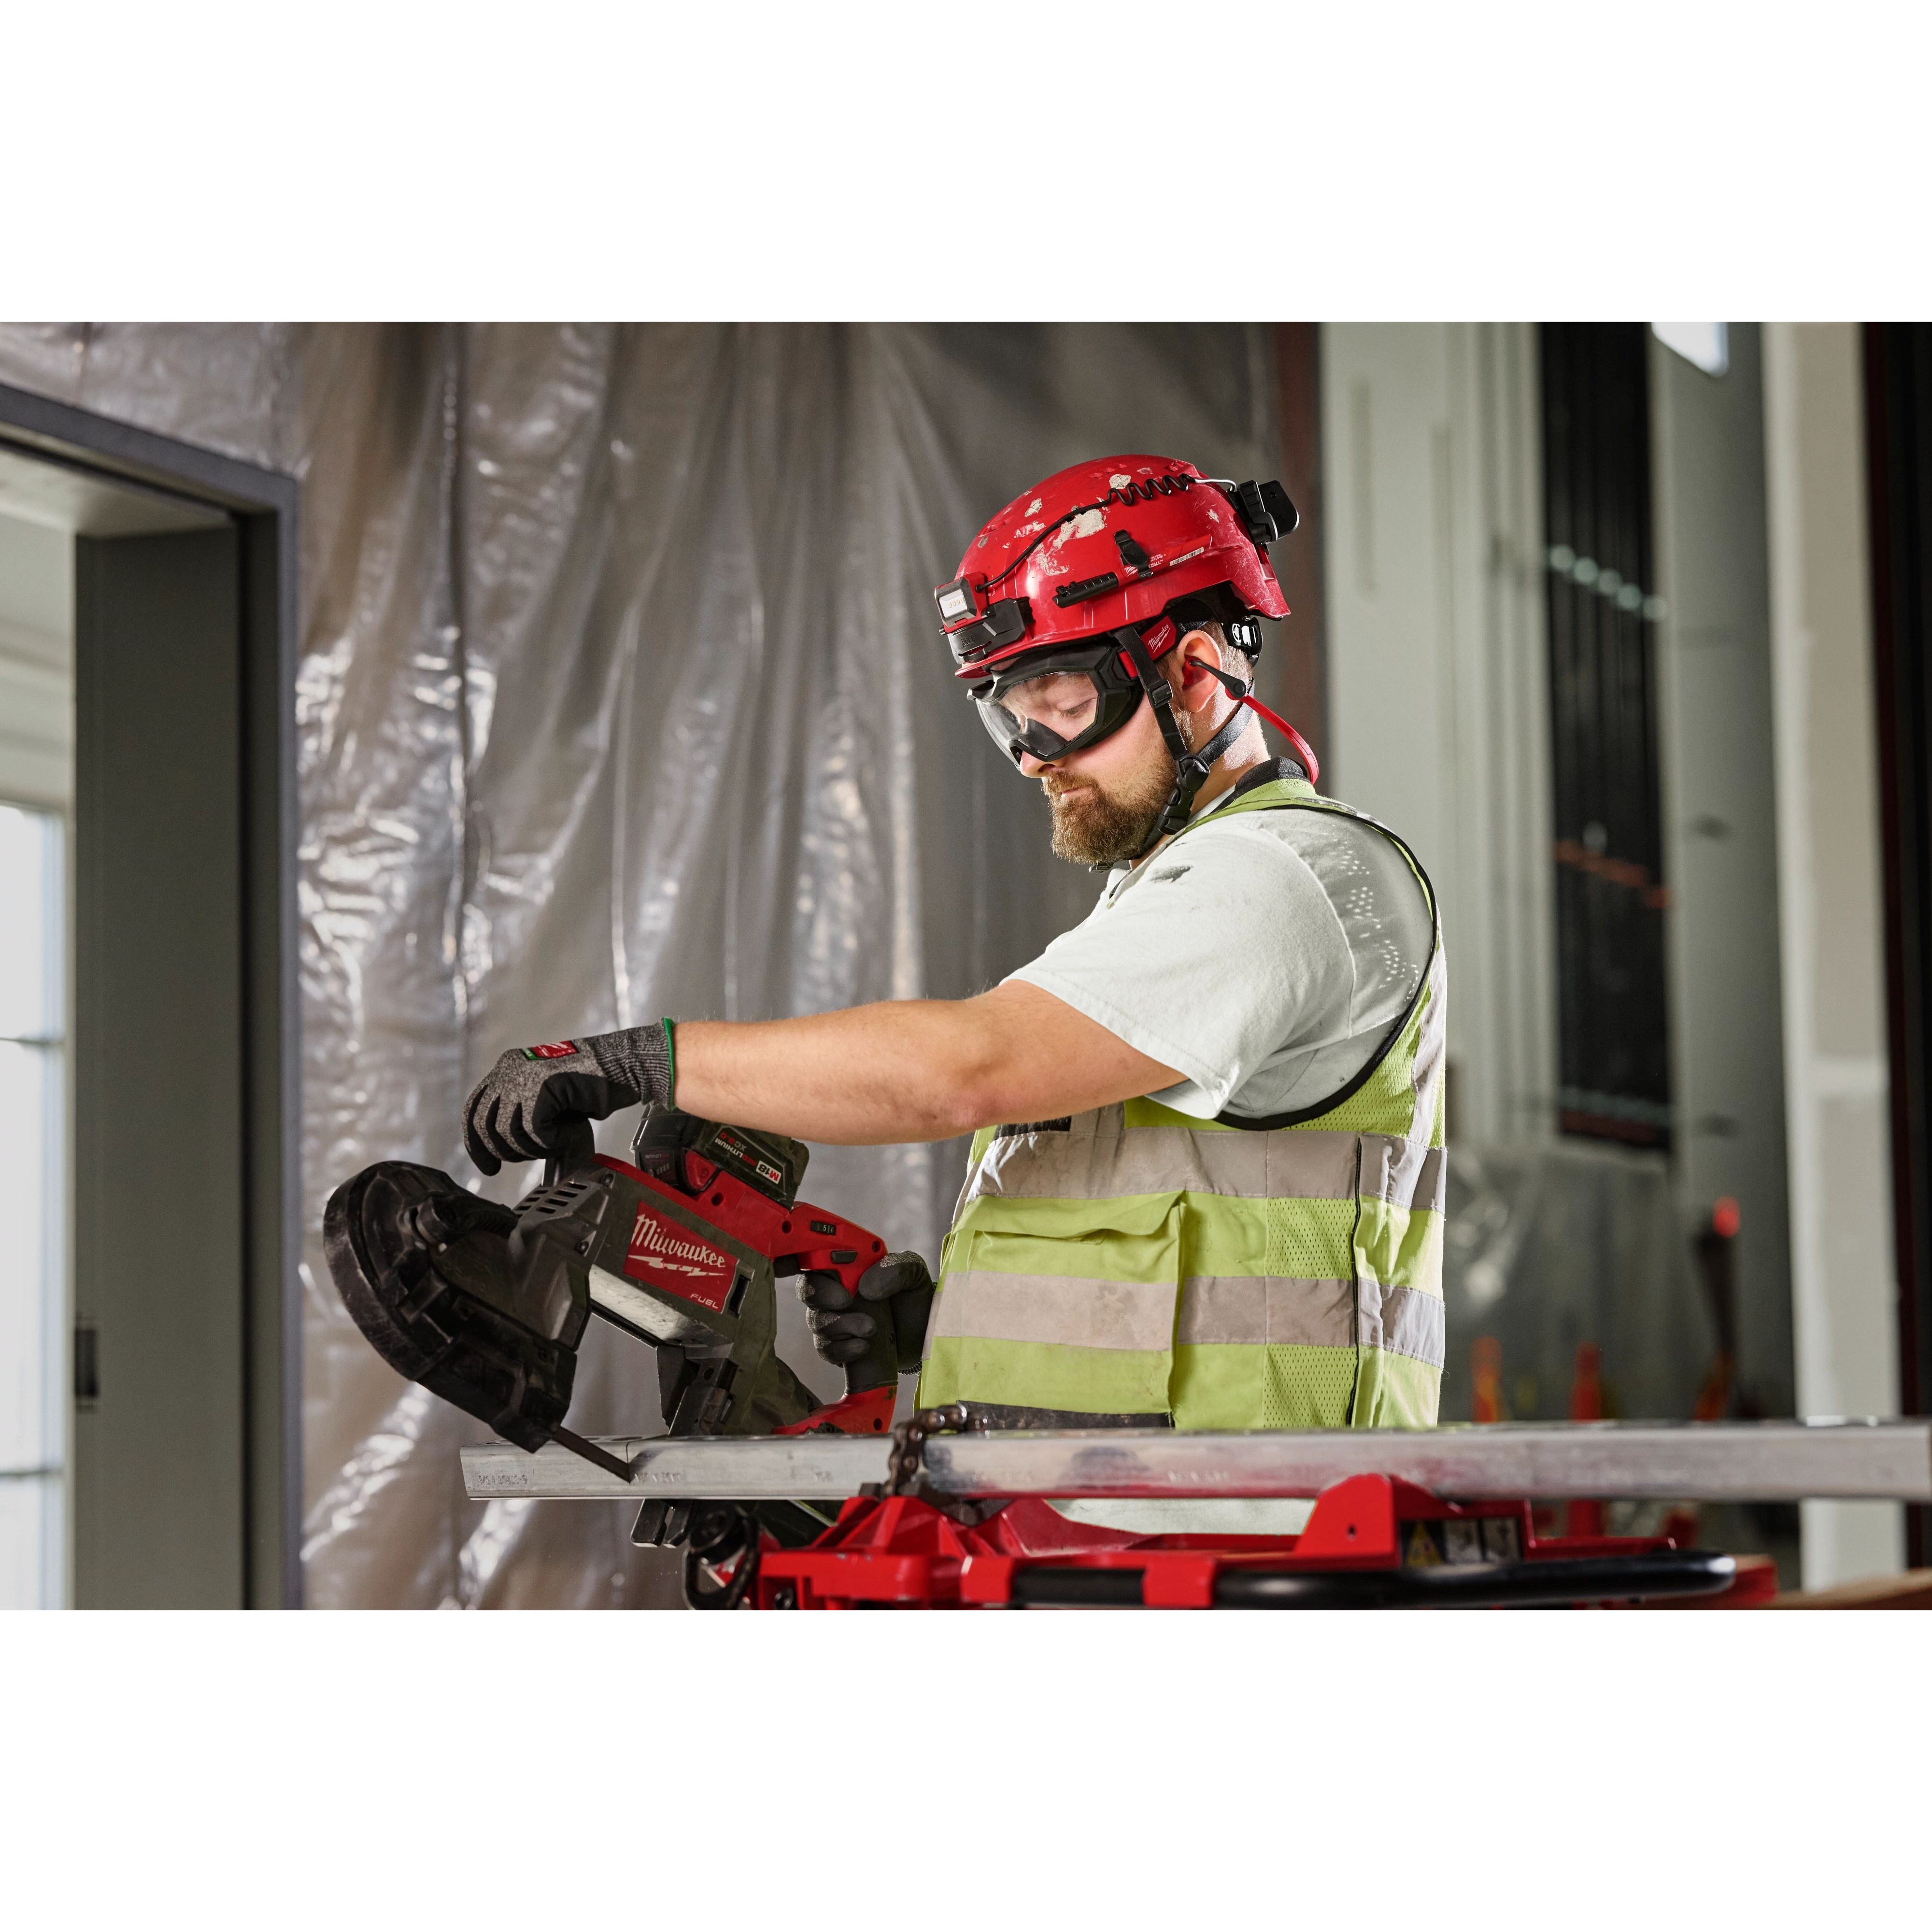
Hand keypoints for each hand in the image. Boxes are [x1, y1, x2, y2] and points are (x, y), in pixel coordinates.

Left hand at [462, 1025, 672, 1174]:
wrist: (618, 1066)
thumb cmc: (588, 1086)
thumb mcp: (544, 1097)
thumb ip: (520, 1111)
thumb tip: (501, 1147)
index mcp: (506, 1069)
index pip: (473, 1110)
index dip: (477, 1144)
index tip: (489, 1167)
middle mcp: (508, 1070)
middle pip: (484, 1125)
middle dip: (503, 1152)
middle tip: (527, 1158)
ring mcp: (522, 1077)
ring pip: (508, 1133)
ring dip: (532, 1148)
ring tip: (555, 1143)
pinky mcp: (541, 1087)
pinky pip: (534, 1132)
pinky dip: (551, 1142)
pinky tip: (566, 1136)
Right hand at [798, 1252, 934, 1391]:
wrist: (924, 1335)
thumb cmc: (914, 1297)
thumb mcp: (913, 1273)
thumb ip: (895, 1268)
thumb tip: (866, 1286)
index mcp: (848, 1266)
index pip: (818, 1258)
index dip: (817, 1264)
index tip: (840, 1275)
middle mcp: (835, 1291)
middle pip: (807, 1290)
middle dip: (822, 1296)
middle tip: (846, 1301)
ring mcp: (834, 1320)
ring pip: (816, 1321)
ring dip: (841, 1325)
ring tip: (871, 1328)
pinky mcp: (838, 1347)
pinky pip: (826, 1349)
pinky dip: (842, 1349)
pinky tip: (864, 1347)